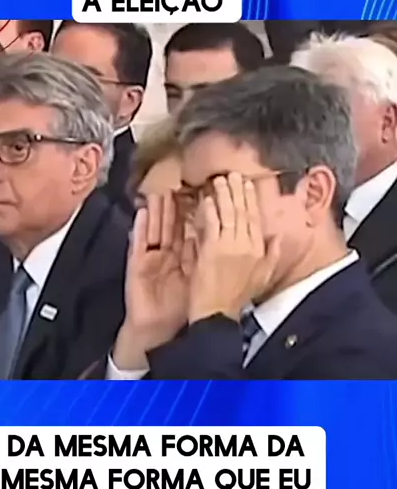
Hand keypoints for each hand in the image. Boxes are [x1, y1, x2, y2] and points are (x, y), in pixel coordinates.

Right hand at [113, 192, 195, 368]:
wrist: (156, 330)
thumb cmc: (177, 306)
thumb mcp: (197, 279)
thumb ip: (206, 256)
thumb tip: (220, 234)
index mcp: (182, 255)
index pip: (190, 227)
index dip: (197, 209)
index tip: (204, 189)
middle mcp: (165, 253)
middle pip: (170, 223)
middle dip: (176, 203)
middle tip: (182, 180)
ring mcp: (149, 258)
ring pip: (154, 228)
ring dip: (156, 209)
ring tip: (159, 189)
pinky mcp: (136, 266)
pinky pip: (138, 244)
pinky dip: (139, 229)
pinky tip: (141, 213)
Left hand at [188, 173, 280, 323]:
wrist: (218, 314)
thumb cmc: (237, 297)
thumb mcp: (263, 276)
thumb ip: (273, 254)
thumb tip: (281, 235)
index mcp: (259, 250)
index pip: (255, 217)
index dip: (250, 199)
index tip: (246, 183)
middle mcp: (247, 245)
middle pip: (243, 211)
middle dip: (238, 190)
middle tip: (232, 174)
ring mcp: (230, 246)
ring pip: (228, 214)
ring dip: (224, 195)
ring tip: (219, 180)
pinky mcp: (212, 250)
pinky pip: (212, 225)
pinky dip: (210, 211)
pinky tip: (207, 200)